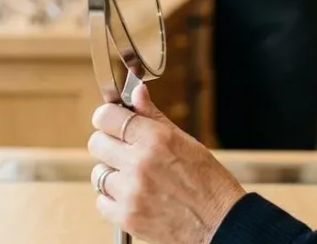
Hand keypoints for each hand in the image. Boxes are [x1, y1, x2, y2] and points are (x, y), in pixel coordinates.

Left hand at [89, 85, 244, 243]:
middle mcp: (139, 163)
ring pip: (99, 173)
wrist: (220, 223)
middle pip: (96, 143)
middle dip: (109, 144)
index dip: (107, 117)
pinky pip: (102, 201)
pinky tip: (135, 197)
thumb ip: (154, 117)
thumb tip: (137, 93)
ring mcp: (130, 192)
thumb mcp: (185, 142)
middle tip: (125, 151)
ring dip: (112, 174)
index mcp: (156, 139)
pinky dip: (114, 200)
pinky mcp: (126, 217)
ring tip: (136, 178)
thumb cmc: (208, 182)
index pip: (106, 117)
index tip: (111, 120)